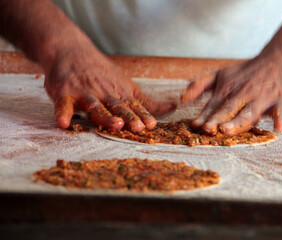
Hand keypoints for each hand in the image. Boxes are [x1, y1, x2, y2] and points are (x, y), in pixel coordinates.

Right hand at [44, 46, 174, 131]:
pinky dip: (63, 114)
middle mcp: (104, 93)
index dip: (143, 115)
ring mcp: (84, 93)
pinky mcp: (64, 93)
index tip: (152, 125)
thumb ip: (146, 102)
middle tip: (138, 127)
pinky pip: (63, 105)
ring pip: (96, 106)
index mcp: (119, 93)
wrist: (71, 51)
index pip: (133, 106)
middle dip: (129, 117)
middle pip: (118, 107)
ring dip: (105, 116)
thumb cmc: (102, 73)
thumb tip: (172, 109)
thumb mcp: (126, 85)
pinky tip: (63, 123)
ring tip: (114, 124)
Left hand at [182, 52, 281, 135]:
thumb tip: (182, 98)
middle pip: (229, 109)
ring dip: (239, 121)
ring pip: (250, 112)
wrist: (281, 58)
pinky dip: (281, 119)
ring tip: (229, 129)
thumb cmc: (248, 72)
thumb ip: (201, 85)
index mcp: (228, 89)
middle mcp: (244, 93)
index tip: (195, 126)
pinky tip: (279, 128)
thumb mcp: (221, 74)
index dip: (205, 116)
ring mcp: (263, 96)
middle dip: (217, 120)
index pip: (214, 105)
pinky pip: (281, 111)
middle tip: (208, 130)